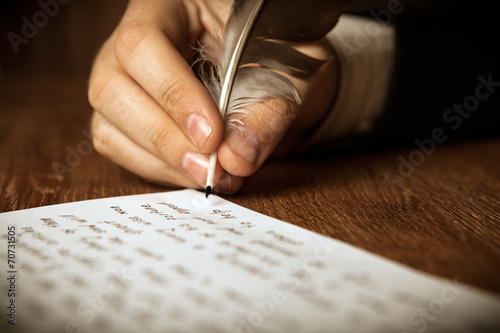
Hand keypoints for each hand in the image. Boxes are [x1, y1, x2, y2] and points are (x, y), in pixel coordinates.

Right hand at [88, 0, 337, 193]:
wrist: (275, 66)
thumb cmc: (280, 52)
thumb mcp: (288, 69)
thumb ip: (267, 109)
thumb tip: (236, 158)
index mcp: (170, 6)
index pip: (143, 45)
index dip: (173, 95)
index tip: (212, 137)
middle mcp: (135, 42)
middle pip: (111, 87)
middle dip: (163, 137)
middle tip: (209, 167)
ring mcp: (125, 79)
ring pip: (108, 124)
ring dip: (159, 160)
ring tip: (207, 175)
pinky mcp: (129, 114)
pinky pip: (119, 146)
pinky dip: (156, 169)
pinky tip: (192, 172)